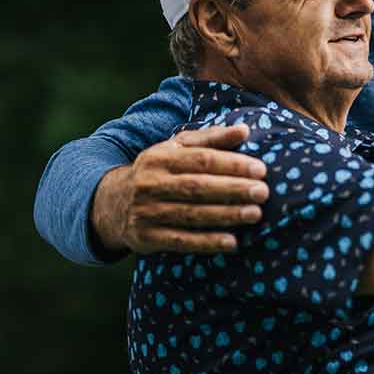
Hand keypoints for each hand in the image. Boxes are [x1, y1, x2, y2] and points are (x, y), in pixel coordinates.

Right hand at [90, 123, 268, 254]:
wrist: (110, 204)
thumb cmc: (157, 171)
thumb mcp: (175, 148)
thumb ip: (210, 139)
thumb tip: (245, 130)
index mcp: (160, 158)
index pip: (200, 159)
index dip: (231, 164)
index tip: (260, 169)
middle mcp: (150, 184)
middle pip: (197, 187)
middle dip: (233, 189)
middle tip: (263, 192)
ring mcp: (146, 213)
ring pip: (191, 214)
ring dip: (226, 215)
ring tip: (255, 214)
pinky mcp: (146, 238)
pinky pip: (181, 241)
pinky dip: (207, 243)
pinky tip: (232, 243)